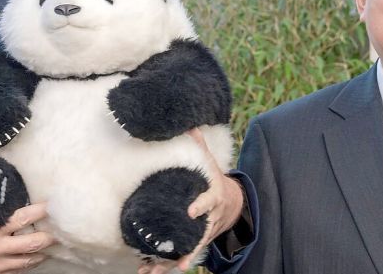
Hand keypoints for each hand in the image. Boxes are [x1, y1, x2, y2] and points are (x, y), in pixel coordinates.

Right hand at [0, 202, 54, 273]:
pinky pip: (17, 271)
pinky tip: (36, 258)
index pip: (22, 218)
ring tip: (54, 244)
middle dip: (49, 236)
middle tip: (61, 228)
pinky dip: (29, 264)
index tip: (51, 205)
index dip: (40, 211)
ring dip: (43, 252)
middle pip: (32, 243)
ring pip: (28, 260)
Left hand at [138, 128, 243, 273]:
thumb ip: (198, 145)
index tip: (191, 211)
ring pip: (187, 250)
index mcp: (213, 197)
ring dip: (169, 263)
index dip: (201, 206)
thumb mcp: (209, 162)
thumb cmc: (213, 179)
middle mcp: (209, 219)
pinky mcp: (194, 241)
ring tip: (151, 271)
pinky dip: (166, 264)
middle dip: (185, 247)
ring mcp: (202, 233)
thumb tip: (188, 124)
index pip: (208, 202)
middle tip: (172, 258)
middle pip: (198, 236)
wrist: (231, 203)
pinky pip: (180, 254)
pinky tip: (150, 271)